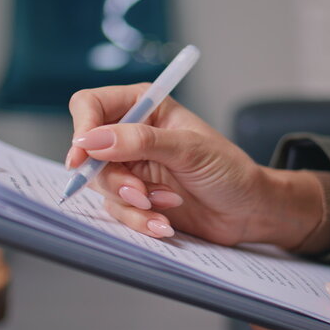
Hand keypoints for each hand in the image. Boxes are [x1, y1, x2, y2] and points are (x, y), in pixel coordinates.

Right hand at [66, 84, 324, 247]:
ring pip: (102, 185)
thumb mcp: (189, 149)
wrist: (247, 211)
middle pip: (90, 153)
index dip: (82, 129)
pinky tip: (165, 223)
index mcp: (145, 107)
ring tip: (166, 205)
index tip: (82, 157)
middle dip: (115, 178)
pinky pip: (118, 210)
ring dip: (133, 202)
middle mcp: (133, 135)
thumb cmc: (229, 171)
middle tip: (140, 192)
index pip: (91, 105)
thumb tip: (92, 140)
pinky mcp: (136, 197)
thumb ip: (140, 141)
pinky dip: (139, 219)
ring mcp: (133, 168)